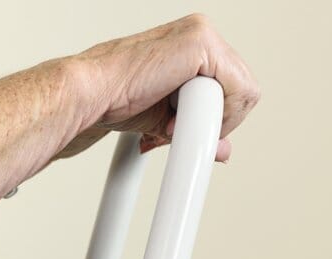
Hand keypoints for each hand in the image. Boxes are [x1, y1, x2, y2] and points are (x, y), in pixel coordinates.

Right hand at [73, 14, 259, 161]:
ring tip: (169, 124)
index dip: (213, 120)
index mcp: (192, 46)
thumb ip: (197, 127)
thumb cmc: (114, 101)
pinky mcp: (200, 44)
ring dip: (209, 119)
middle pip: (242, 89)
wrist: (89, 95)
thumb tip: (224, 150)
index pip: (232, 87)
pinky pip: (235, 89)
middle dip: (214, 121)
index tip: (179, 132)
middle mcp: (200, 35)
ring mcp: (202, 35)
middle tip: (174, 131)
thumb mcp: (166, 119)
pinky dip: (213, 114)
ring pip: (242, 91)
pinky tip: (175, 119)